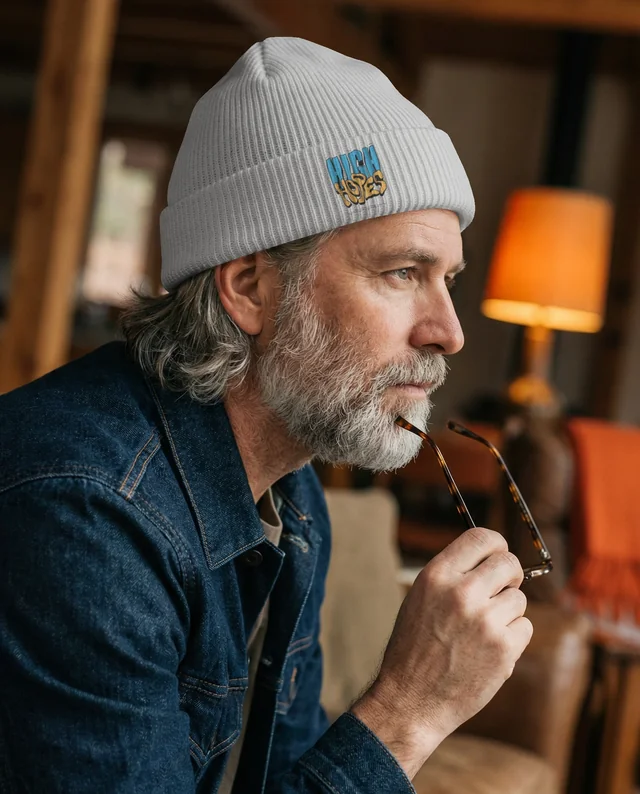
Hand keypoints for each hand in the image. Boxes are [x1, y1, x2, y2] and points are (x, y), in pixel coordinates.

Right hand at [351, 527, 531, 778]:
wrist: (411, 700)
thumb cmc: (415, 647)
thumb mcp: (422, 597)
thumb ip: (454, 575)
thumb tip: (491, 558)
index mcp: (437, 575)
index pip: (481, 537)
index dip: (497, 544)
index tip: (499, 554)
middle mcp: (461, 592)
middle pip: (509, 563)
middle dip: (510, 575)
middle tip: (502, 590)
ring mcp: (484, 620)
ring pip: (518, 598)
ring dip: (507, 612)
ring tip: (482, 631)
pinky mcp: (503, 649)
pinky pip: (525, 627)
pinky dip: (513, 638)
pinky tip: (489, 650)